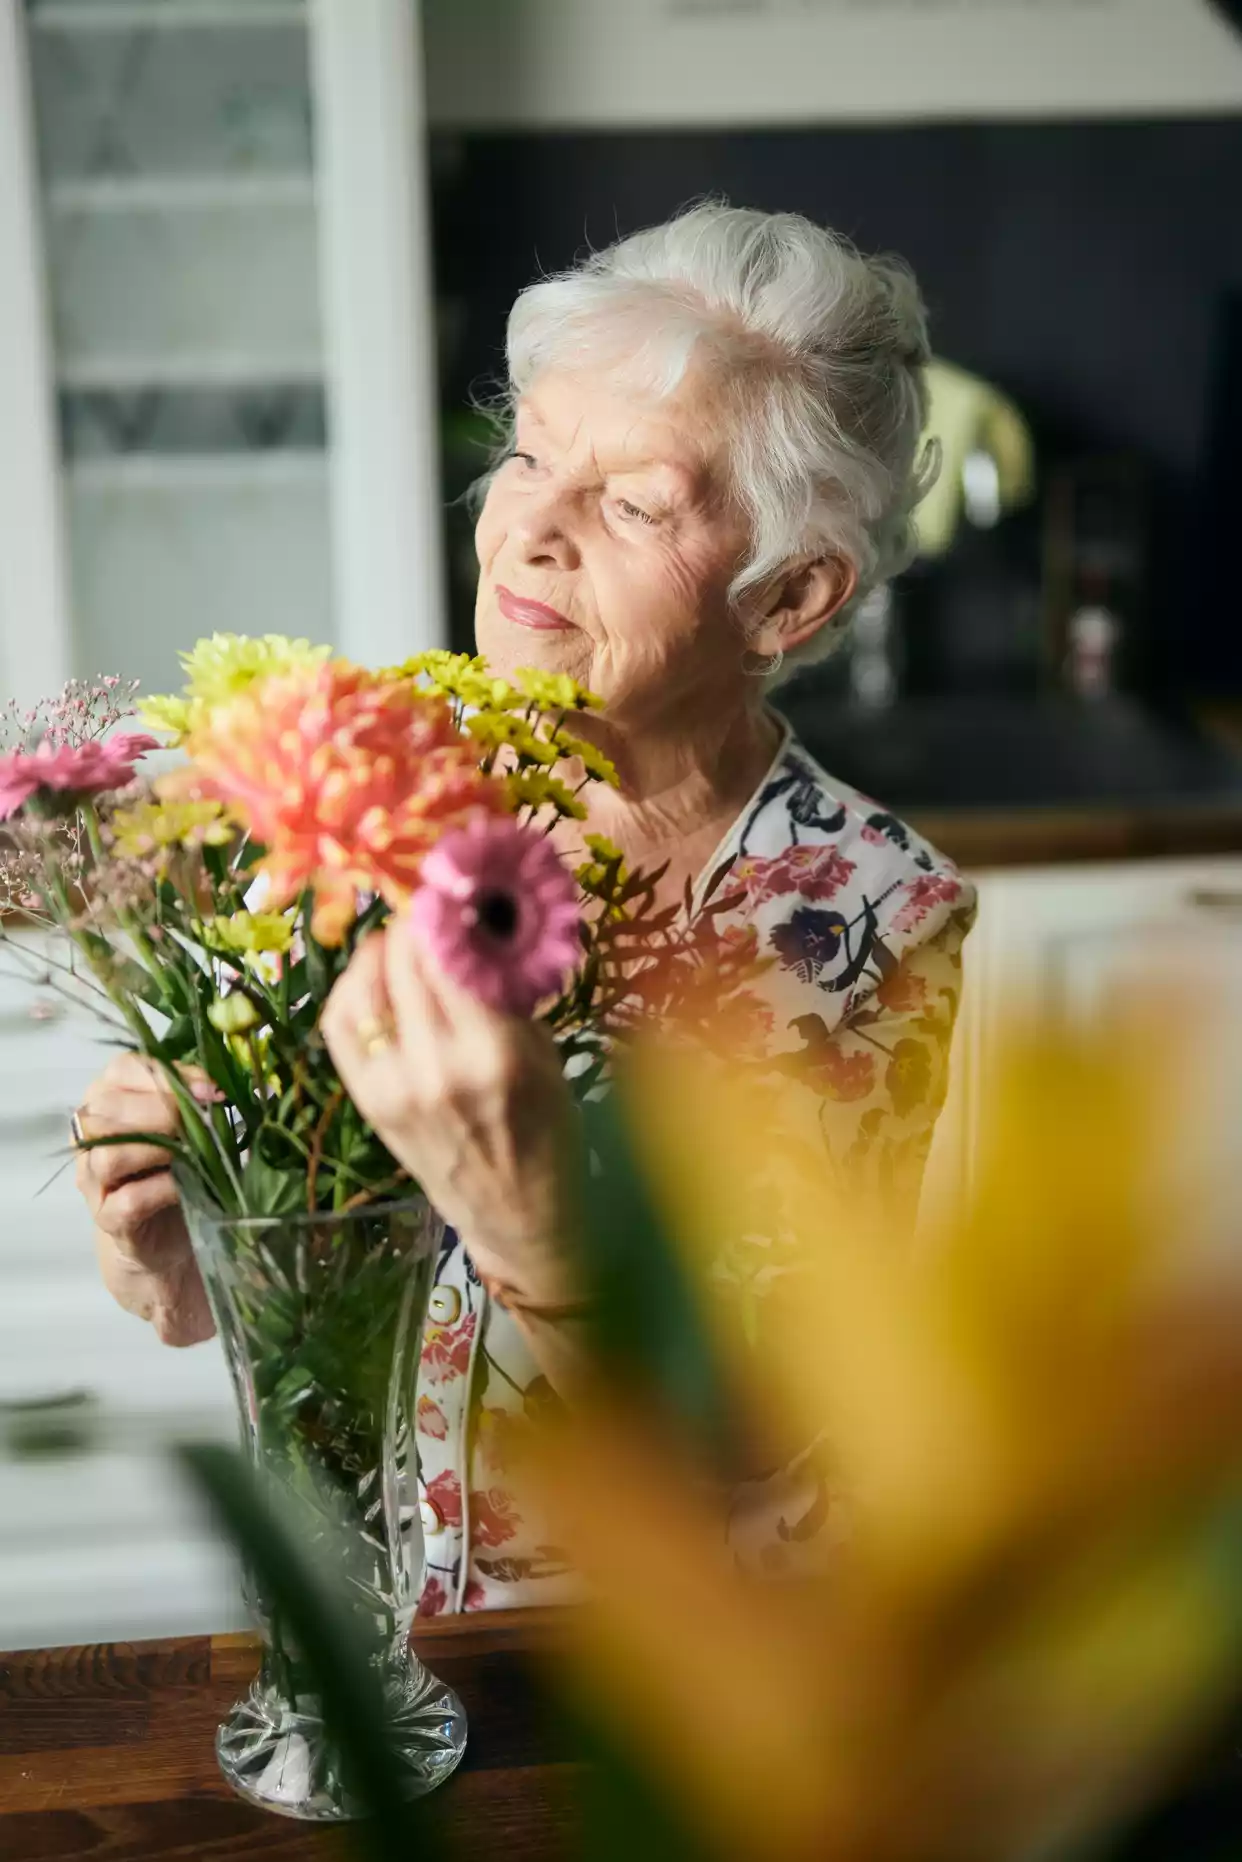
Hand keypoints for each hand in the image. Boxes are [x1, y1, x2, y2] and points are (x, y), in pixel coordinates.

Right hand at [74, 1053, 216, 1347]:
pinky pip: (129, 1200)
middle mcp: (90, 1137)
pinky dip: (162, 1189)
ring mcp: (93, 1181)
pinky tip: (187, 1185)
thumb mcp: (186, 1125)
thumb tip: (221, 1088)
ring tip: (192, 1152)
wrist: (167, 1234)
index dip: (166, 1076)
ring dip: (156, 1149)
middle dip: (160, 1110)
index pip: (122, 1070)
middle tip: (199, 1121)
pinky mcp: (108, 1219)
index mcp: (108, 1099)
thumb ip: (195, 1100)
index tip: (210, 1090)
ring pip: (108, 1155)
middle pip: (105, 1109)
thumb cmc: (177, 1167)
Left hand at [322, 921, 579, 1308]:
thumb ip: (506, 989)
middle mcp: (437, 1068)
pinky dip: (354, 984)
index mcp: (496, 1054)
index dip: (448, 906)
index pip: (453, 953)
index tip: (455, 880)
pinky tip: (375, 971)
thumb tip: (473, 916)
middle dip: (416, 917)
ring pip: (366, 984)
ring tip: (405, 933)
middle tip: (431, 898)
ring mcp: (393, 1087)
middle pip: (405, 959)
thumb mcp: (546, 1053)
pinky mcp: (367, 1101)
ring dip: (383, 945)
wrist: (516, 1217)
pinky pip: (341, 1022)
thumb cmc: (550, 1131)